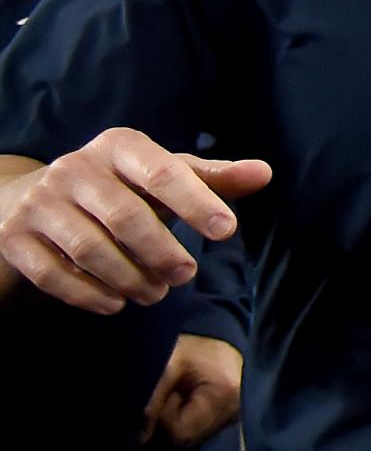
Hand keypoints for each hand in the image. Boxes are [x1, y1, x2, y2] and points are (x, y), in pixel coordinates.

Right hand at [0, 130, 270, 313]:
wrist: (35, 199)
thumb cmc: (120, 187)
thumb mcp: (164, 175)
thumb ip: (212, 178)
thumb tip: (265, 173)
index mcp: (118, 146)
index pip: (163, 172)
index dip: (197, 203)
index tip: (228, 232)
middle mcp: (74, 168)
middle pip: (126, 217)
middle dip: (162, 252)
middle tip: (187, 276)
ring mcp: (40, 203)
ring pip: (90, 249)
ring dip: (130, 278)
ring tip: (154, 294)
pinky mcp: (16, 237)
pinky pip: (52, 274)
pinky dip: (88, 294)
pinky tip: (115, 304)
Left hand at [142, 333, 242, 445]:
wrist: (221, 334)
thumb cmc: (195, 347)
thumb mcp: (168, 365)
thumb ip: (152, 400)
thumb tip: (140, 438)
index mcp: (223, 396)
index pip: (182, 433)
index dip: (166, 418)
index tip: (167, 395)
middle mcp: (235, 411)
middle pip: (190, 438)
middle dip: (174, 420)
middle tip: (174, 393)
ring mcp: (235, 416)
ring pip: (196, 436)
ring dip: (182, 420)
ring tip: (183, 394)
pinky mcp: (232, 416)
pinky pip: (205, 429)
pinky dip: (192, 419)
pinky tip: (192, 400)